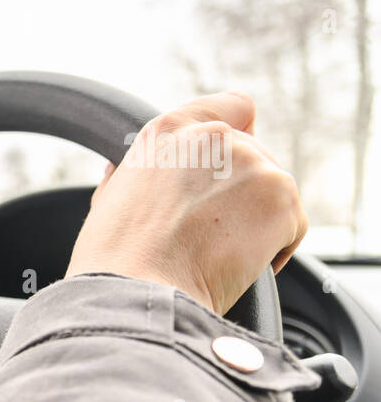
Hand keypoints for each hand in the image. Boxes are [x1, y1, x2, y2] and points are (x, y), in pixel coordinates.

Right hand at [67, 91, 308, 314]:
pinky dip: (274, 248)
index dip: (239, 135)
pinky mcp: (281, 200)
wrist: (138, 294)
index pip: (232, 107)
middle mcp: (214, 136)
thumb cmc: (116, 259)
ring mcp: (253, 165)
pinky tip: (238, 266)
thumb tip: (121, 172)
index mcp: (169, 130)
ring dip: (257, 220)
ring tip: (220, 253)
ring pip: (274, 191)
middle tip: (212, 231)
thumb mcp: (109, 200)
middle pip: (257, 156)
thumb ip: (131, 174)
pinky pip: (292, 225)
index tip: (231, 167)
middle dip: (242, 192)